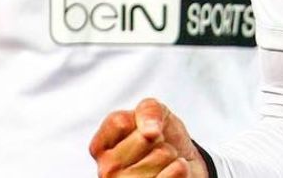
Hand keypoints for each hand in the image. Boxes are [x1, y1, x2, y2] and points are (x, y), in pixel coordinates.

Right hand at [90, 98, 208, 177]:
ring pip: (162, 156)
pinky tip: (171, 173)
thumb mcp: (154, 112)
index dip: (142, 120)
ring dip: (170, 155)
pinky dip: (181, 168)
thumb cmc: (161, 136)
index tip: (142, 129)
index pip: (120, 122)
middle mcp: (106, 171)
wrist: (182, 162)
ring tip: (162, 163)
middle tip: (155, 148)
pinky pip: (175, 172)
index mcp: (100, 147)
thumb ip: (148, 110)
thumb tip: (150, 132)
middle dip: (158, 138)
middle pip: (145, 138)